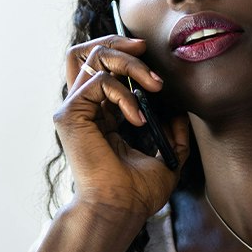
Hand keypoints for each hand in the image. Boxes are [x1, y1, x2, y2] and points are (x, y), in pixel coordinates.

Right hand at [54, 35, 189, 218]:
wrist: (121, 209)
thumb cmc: (138, 194)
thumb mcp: (167, 159)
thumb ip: (174, 135)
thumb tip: (181, 113)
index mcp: (102, 116)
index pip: (104, 67)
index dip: (125, 54)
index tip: (152, 57)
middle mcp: (84, 109)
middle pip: (89, 52)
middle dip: (119, 42)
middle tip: (147, 49)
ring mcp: (74, 110)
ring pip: (92, 58)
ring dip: (128, 63)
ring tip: (154, 86)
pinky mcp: (69, 115)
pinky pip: (98, 82)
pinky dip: (124, 94)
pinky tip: (138, 119)